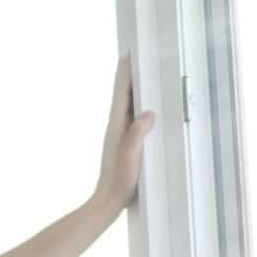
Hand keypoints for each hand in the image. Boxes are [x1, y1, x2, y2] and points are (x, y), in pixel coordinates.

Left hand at [92, 56, 155, 209]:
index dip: (125, 73)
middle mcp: (116, 128)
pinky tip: (148, 110)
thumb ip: (137, 134)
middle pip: (124, 96)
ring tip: (145, 76)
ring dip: (135, 91)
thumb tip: (148, 112)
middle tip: (138, 58)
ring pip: (128, 107)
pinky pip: (133, 120)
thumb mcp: (130, 157)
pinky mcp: (125, 145)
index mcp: (116, 126)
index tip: (128, 54)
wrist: (108, 202)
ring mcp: (120, 136)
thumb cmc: (119, 181)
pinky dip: (140, 109)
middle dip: (130, 77)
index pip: (121, 93)